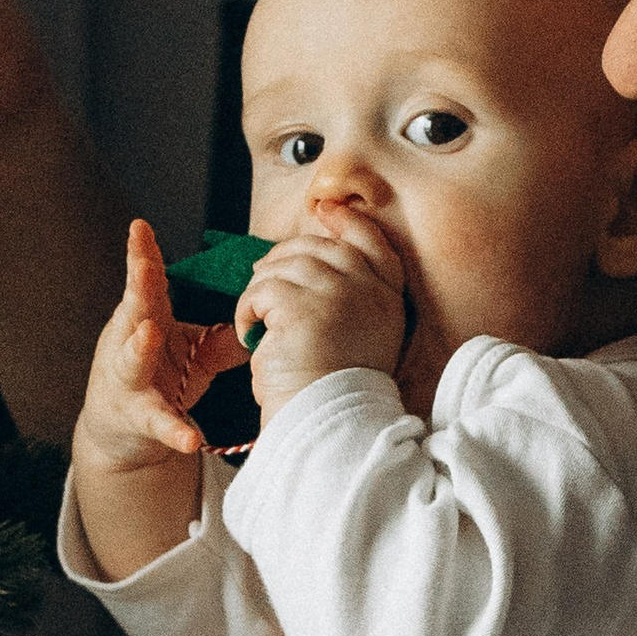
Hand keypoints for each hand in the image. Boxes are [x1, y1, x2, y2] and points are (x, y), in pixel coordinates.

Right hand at [77, 220, 246, 473]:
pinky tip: (190, 439)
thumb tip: (263, 314)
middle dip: (136, 288)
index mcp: (145, 320)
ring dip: (140, 347)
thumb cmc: (158, 377)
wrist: (122, 429)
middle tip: (142, 265)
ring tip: (150, 334)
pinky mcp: (137, 418)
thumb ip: (222, 336)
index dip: (142, 254)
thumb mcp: (190, 351)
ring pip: (131, 362)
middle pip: (132, 312)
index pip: (146, 283)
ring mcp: (129, 381)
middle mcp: (129, 344)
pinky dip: (174, 430)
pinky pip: (158, 423)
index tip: (139, 227)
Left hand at [239, 205, 407, 418]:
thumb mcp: (358, 335)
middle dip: (285, 257)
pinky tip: (251, 333)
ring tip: (257, 320)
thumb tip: (309, 254)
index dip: (348, 221)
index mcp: (388, 299)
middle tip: (262, 281)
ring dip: (262, 289)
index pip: (373, 242)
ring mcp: (339, 296)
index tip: (325, 210)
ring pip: (286, 266)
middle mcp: (369, 292)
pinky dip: (248, 309)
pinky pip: (263, 289)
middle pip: (320, 248)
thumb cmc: (332, 389)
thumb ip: (348, 294)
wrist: (325, 424)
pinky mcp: (304, 308)